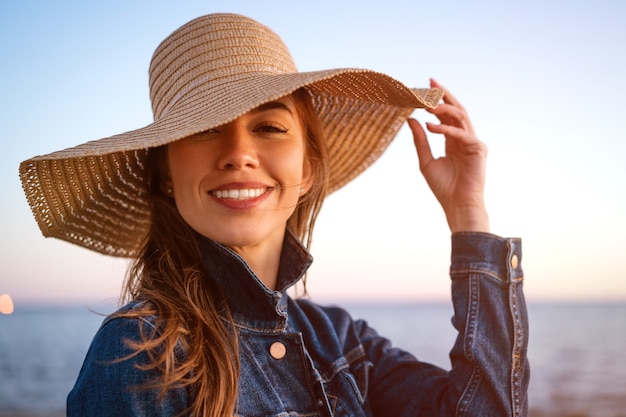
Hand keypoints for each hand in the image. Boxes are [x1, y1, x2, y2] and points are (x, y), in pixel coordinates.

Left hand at [408, 79, 488, 232]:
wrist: (457, 204)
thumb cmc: (443, 187)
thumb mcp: (426, 161)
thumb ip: (420, 140)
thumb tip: (410, 119)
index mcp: (453, 140)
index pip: (446, 115)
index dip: (436, 101)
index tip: (423, 88)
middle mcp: (465, 138)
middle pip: (456, 110)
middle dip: (444, 95)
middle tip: (431, 83)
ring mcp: (473, 142)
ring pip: (460, 117)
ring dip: (443, 109)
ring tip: (426, 104)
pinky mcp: (478, 148)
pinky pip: (461, 133)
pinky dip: (445, 129)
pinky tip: (430, 127)